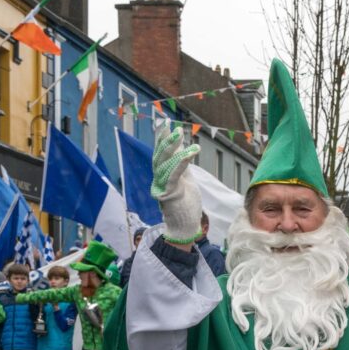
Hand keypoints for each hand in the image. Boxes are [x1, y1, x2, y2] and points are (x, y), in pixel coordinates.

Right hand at [151, 121, 201, 243]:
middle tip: (173, 127)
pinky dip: (181, 162)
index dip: (161, 138)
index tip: (165, 123)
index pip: (161, 153)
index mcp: (162, 175)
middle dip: (166, 140)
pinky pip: (174, 175)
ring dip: (175, 148)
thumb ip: (181, 164)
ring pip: (165, 163)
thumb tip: (181, 146)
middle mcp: (159, 179)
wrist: (185, 226)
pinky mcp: (169, 194)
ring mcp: (162, 187)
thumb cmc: (186, 204)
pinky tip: (189, 152)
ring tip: (181, 136)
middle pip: (160, 156)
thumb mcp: (186, 179)